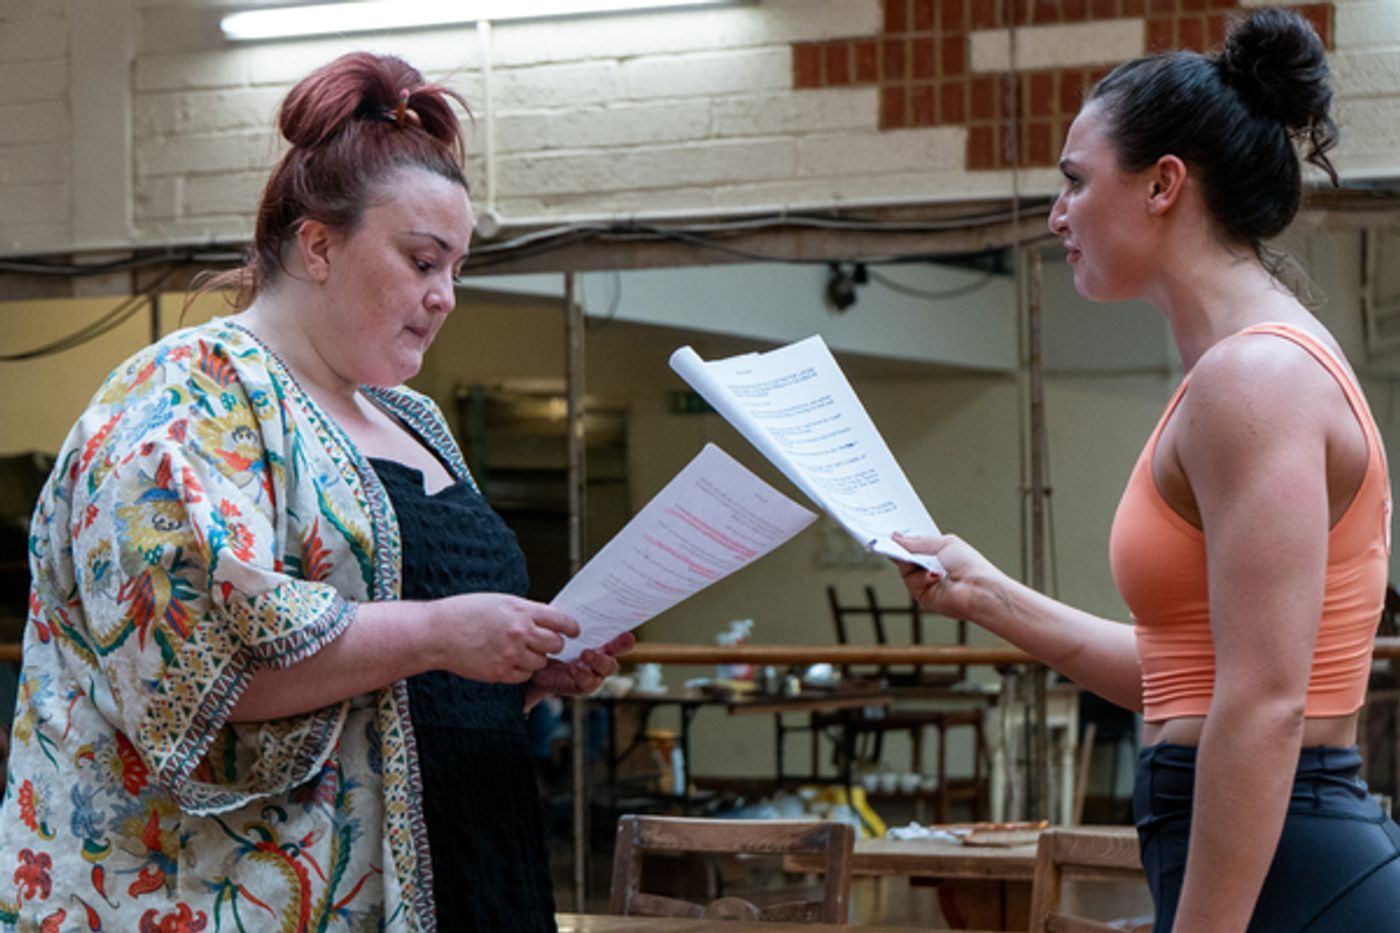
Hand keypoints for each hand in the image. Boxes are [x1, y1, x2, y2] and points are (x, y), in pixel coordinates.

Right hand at [433, 593, 580, 683]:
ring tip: (519, 651)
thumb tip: (545, 621)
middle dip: (552, 644)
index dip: (570, 627)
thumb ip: (524, 611)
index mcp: (522, 611)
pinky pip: (524, 675)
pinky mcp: (501, 672)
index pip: (561, 621)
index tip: (573, 631)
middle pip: (555, 644)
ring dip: (535, 658)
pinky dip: (521, 670)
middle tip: (544, 642)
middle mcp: (520, 632)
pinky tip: (508, 661)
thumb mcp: (499, 602)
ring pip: (541, 662)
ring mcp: (511, 654)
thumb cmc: (465, 612)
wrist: (438, 633)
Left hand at [525, 632, 635, 708]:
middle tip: (623, 639)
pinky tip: (572, 668)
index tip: (628, 633)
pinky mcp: (582, 685)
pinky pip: (588, 683)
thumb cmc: (550, 643)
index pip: (616, 637)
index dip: (624, 637)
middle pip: (617, 651)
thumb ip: (572, 621)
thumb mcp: (561, 629)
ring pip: (607, 668)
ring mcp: (594, 673)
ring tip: (586, 654)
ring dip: (598, 661)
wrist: (533, 664)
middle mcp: (601, 658)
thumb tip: (581, 602)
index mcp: (599, 642)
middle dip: (620, 646)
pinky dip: (582, 674)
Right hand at [892, 531, 1004, 621]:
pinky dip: (921, 577)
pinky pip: (910, 581)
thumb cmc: (971, 567)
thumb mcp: (944, 544)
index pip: (914, 544)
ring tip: (922, 559)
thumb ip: (918, 542)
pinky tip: (935, 575)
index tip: (893, 533)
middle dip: (900, 548)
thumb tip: (896, 537)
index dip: (903, 539)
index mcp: (937, 553)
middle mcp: (929, 567)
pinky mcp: (922, 594)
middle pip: (905, 555)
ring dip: (912, 562)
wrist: (978, 589)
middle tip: (893, 541)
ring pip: (904, 568)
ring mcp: (925, 581)